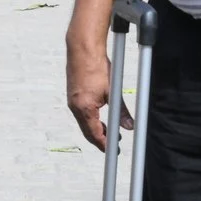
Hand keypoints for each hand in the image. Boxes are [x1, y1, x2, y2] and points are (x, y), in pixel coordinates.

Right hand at [66, 34, 125, 149]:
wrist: (82, 49)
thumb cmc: (96, 67)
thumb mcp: (113, 91)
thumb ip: (121, 111)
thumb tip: (128, 126)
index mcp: (84, 108)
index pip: (94, 133)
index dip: (104, 144)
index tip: (112, 150)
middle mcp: (75, 107)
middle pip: (87, 131)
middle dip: (99, 139)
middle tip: (112, 145)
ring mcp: (72, 102)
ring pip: (84, 123)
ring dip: (95, 129)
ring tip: (109, 133)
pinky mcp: (73, 95)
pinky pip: (81, 114)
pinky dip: (90, 120)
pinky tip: (100, 118)